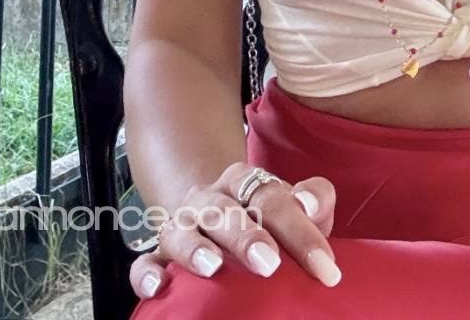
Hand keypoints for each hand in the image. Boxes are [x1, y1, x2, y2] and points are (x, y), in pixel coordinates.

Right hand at [128, 162, 339, 300]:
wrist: (215, 213)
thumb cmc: (266, 218)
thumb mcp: (293, 204)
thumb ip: (314, 199)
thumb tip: (311, 205)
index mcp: (245, 182)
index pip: (272, 198)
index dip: (301, 232)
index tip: (325, 267)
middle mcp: (210, 198)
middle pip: (227, 211)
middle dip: (247, 236)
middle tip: (270, 263)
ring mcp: (181, 225)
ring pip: (182, 230)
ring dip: (196, 248)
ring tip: (213, 268)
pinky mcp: (159, 255)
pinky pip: (144, 261)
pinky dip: (147, 274)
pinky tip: (159, 287)